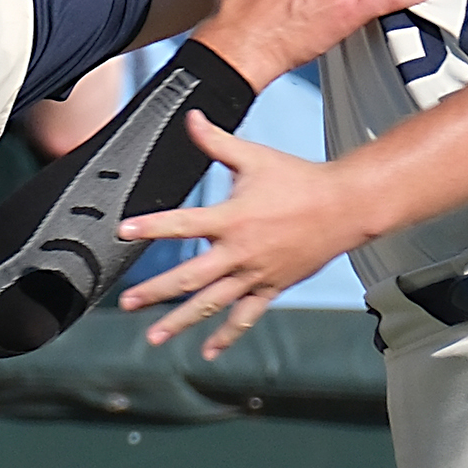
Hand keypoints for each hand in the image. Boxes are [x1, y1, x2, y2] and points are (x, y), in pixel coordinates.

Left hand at [117, 112, 363, 350]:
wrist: (344, 207)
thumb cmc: (299, 179)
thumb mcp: (254, 156)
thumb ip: (217, 141)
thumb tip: (191, 117)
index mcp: (232, 218)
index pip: (182, 223)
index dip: (151, 226)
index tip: (123, 232)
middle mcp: (240, 252)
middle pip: (189, 277)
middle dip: (155, 292)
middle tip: (127, 303)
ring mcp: (255, 275)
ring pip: (212, 304)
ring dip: (181, 322)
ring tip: (155, 337)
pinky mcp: (271, 288)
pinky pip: (245, 317)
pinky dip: (227, 335)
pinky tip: (208, 350)